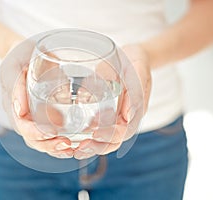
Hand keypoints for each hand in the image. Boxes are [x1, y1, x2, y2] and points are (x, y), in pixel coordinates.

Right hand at [0, 39, 73, 158]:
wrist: (26, 53)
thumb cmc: (21, 56)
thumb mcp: (15, 65)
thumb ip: (15, 85)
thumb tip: (19, 111)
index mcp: (12, 104)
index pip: (22, 125)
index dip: (36, 132)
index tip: (53, 132)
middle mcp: (21, 115)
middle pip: (32, 138)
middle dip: (49, 144)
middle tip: (67, 144)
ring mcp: (32, 117)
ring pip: (40, 140)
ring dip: (55, 148)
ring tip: (71, 148)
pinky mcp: (43, 117)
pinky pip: (48, 135)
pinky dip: (58, 143)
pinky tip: (72, 146)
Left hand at [74, 44, 151, 158]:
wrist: (133, 57)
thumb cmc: (136, 64)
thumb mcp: (138, 73)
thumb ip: (135, 93)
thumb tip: (128, 116)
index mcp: (135, 112)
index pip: (123, 132)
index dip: (109, 135)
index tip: (94, 133)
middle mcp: (125, 119)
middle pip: (112, 142)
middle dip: (96, 147)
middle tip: (79, 148)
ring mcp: (115, 117)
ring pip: (104, 139)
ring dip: (90, 146)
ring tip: (74, 149)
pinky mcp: (106, 112)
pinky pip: (96, 128)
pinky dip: (86, 135)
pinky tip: (74, 137)